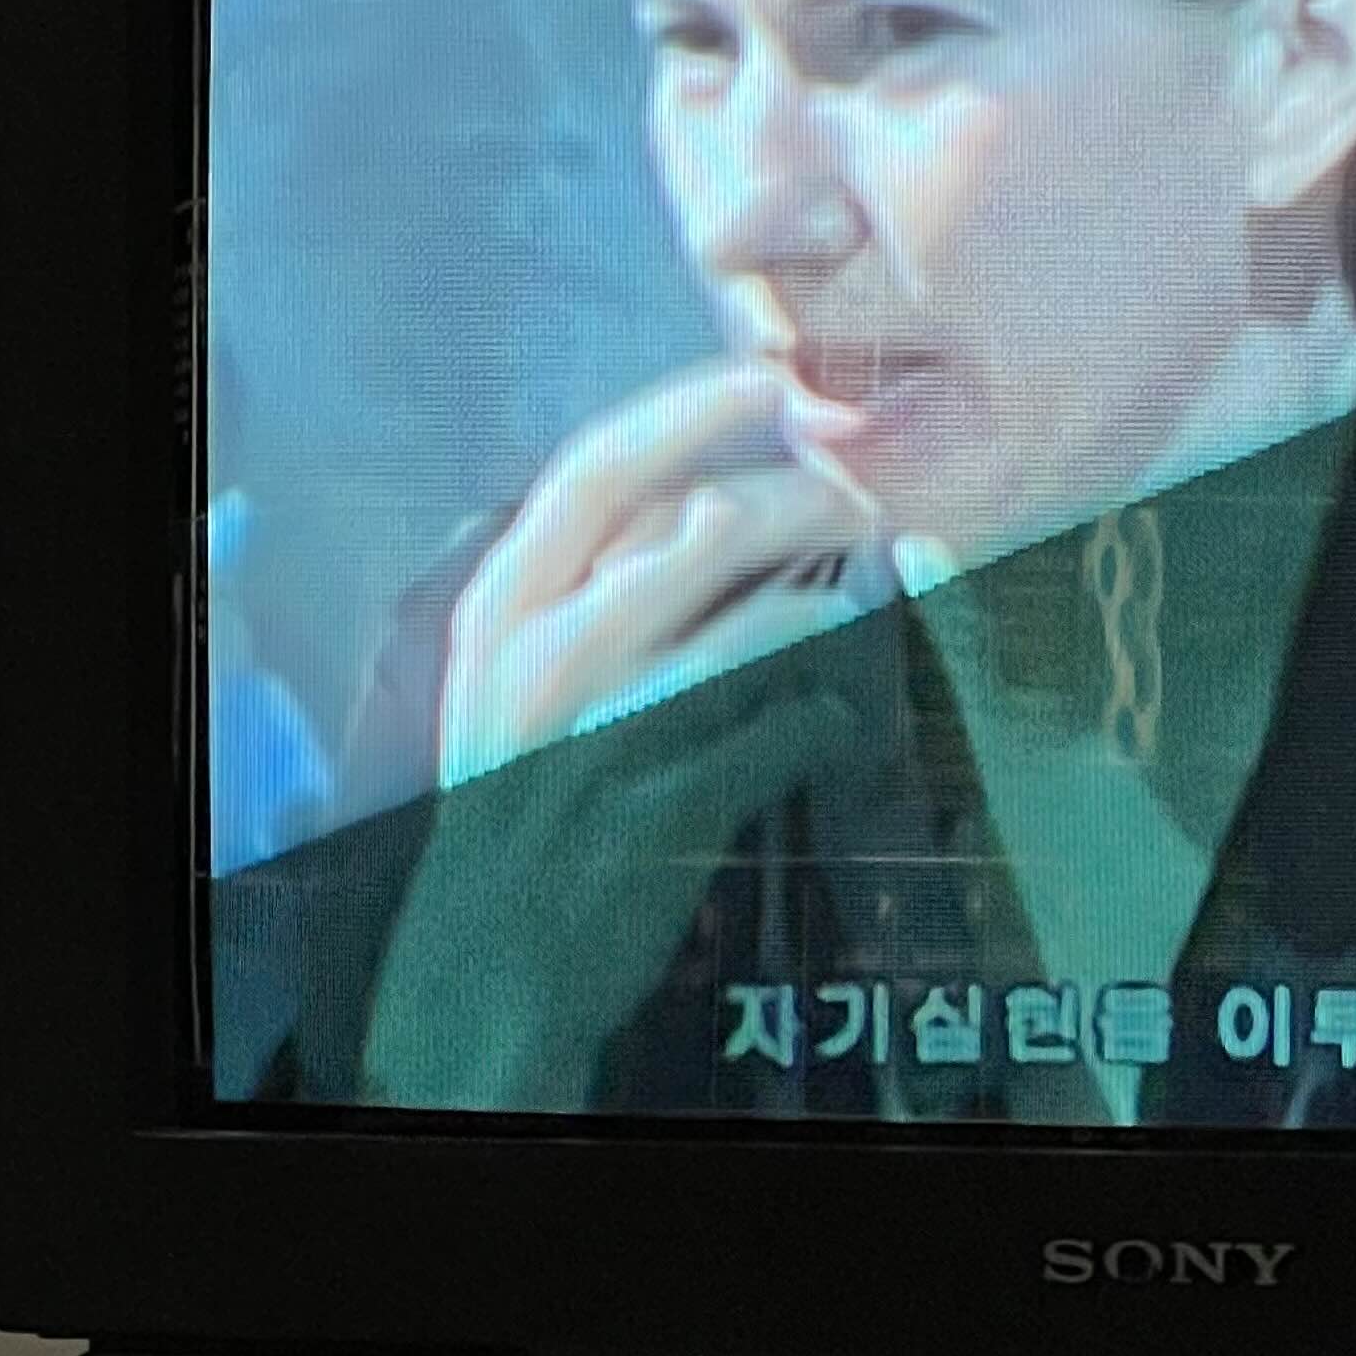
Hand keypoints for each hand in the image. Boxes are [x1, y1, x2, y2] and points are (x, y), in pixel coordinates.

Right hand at [438, 358, 884, 786]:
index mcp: (498, 607)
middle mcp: (534, 656)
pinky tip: (845, 718)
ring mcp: (593, 736)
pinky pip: (769, 740)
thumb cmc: (516, 815)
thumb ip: (584, 595)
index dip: (694, 410)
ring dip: (828, 604)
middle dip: (797, 498)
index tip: (775, 380)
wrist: (477, 975)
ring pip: (740, 631)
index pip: (601, 468)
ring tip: (879, 590)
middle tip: (864, 495)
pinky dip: (822, 719)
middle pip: (690, 529)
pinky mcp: (652, 815)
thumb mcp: (513, 686)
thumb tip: (704, 508)